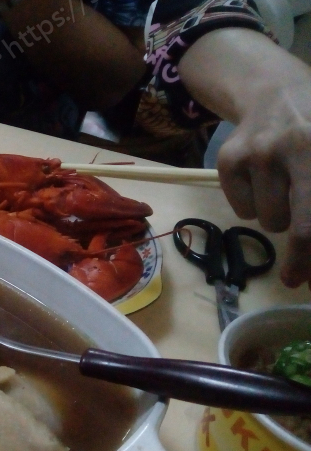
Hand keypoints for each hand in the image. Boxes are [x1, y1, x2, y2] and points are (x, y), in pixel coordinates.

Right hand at [179, 28, 310, 289]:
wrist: (274, 90)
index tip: (308, 281)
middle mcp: (294, 146)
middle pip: (292, 224)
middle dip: (300, 258)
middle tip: (295, 275)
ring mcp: (257, 153)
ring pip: (267, 220)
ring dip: (279, 216)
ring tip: (287, 191)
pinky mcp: (228, 159)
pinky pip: (242, 209)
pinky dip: (253, 204)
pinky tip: (263, 180)